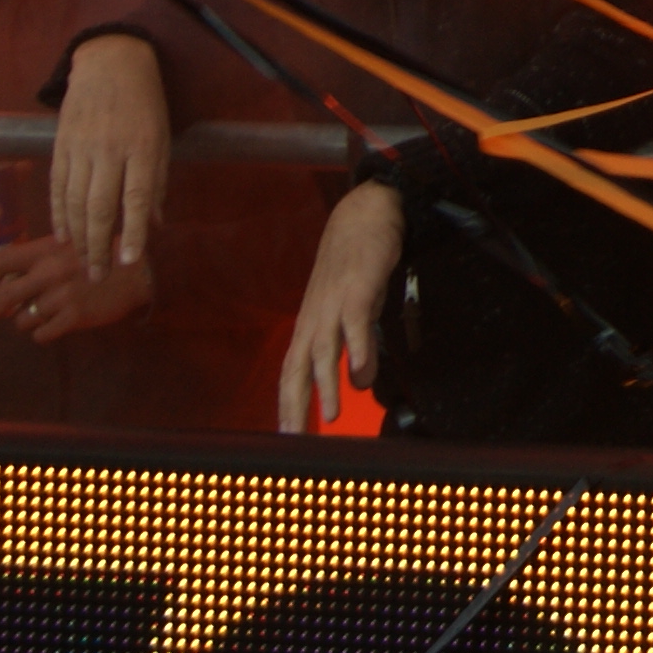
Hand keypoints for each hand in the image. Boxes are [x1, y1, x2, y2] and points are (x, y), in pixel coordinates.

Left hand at [0, 234, 152, 343]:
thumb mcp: (70, 245)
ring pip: (22, 319)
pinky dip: (42, 334)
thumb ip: (40, 257)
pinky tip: (53, 327)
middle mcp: (49, 272)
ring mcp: (61, 296)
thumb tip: (3, 275)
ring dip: (24, 322)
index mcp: (46, 250)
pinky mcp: (74, 317)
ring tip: (38, 317)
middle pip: (2, 297)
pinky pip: (41, 334)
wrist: (144, 269)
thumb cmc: (104, 254)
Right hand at [51, 32, 168, 277]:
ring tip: (81, 262)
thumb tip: (156, 224)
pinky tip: (61, 236)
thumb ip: (157, 181)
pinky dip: (58, 214)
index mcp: (142, 147)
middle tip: (96, 276)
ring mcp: (80, 148)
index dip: (133, 232)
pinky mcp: (59, 145)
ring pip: (74, 202)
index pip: (136, 198)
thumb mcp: (163, 137)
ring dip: (77, 237)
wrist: (111, 63)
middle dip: (98, 246)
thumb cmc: (146, 103)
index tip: (129, 262)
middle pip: (99, 207)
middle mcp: (109, 150)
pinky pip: (56, 187)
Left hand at [280, 183, 404, 430]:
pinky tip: (362, 372)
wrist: (364, 213)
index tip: (288, 438)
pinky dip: (357, 348)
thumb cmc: (356, 265)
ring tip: (332, 417)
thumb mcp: (356, 310)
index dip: (288, 405)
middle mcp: (315, 318)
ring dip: (325, 386)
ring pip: (323, 351)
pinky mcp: (358, 288)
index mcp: (310, 325)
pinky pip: (355, 323)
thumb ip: (357, 346)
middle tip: (294, 440)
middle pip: (296, 369)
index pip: (291, 373)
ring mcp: (333, 303)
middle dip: (294, 406)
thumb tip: (360, 381)